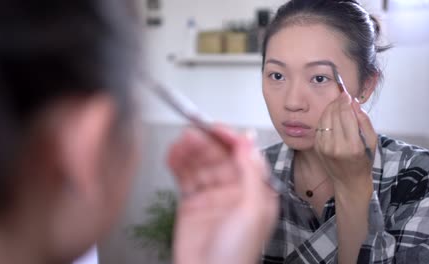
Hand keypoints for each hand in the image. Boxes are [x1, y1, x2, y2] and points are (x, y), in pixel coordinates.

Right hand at [168, 126, 278, 263]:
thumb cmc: (236, 254)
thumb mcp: (252, 209)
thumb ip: (251, 173)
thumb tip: (248, 142)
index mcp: (255, 191)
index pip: (243, 156)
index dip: (229, 140)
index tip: (215, 128)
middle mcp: (233, 191)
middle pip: (219, 158)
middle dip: (206, 144)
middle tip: (192, 133)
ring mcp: (210, 197)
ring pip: (200, 165)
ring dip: (190, 151)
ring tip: (181, 142)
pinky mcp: (190, 204)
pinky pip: (184, 178)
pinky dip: (178, 164)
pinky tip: (173, 154)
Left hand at [315, 93, 376, 192]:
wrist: (349, 181)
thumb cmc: (364, 160)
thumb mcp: (371, 141)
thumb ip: (363, 120)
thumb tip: (354, 102)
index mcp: (353, 145)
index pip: (346, 115)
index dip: (345, 101)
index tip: (347, 93)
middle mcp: (336, 146)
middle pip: (333, 114)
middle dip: (338, 102)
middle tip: (343, 96)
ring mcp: (324, 147)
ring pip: (324, 118)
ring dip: (330, 108)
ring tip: (338, 104)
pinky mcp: (317, 147)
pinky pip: (320, 126)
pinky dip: (325, 118)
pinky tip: (332, 116)